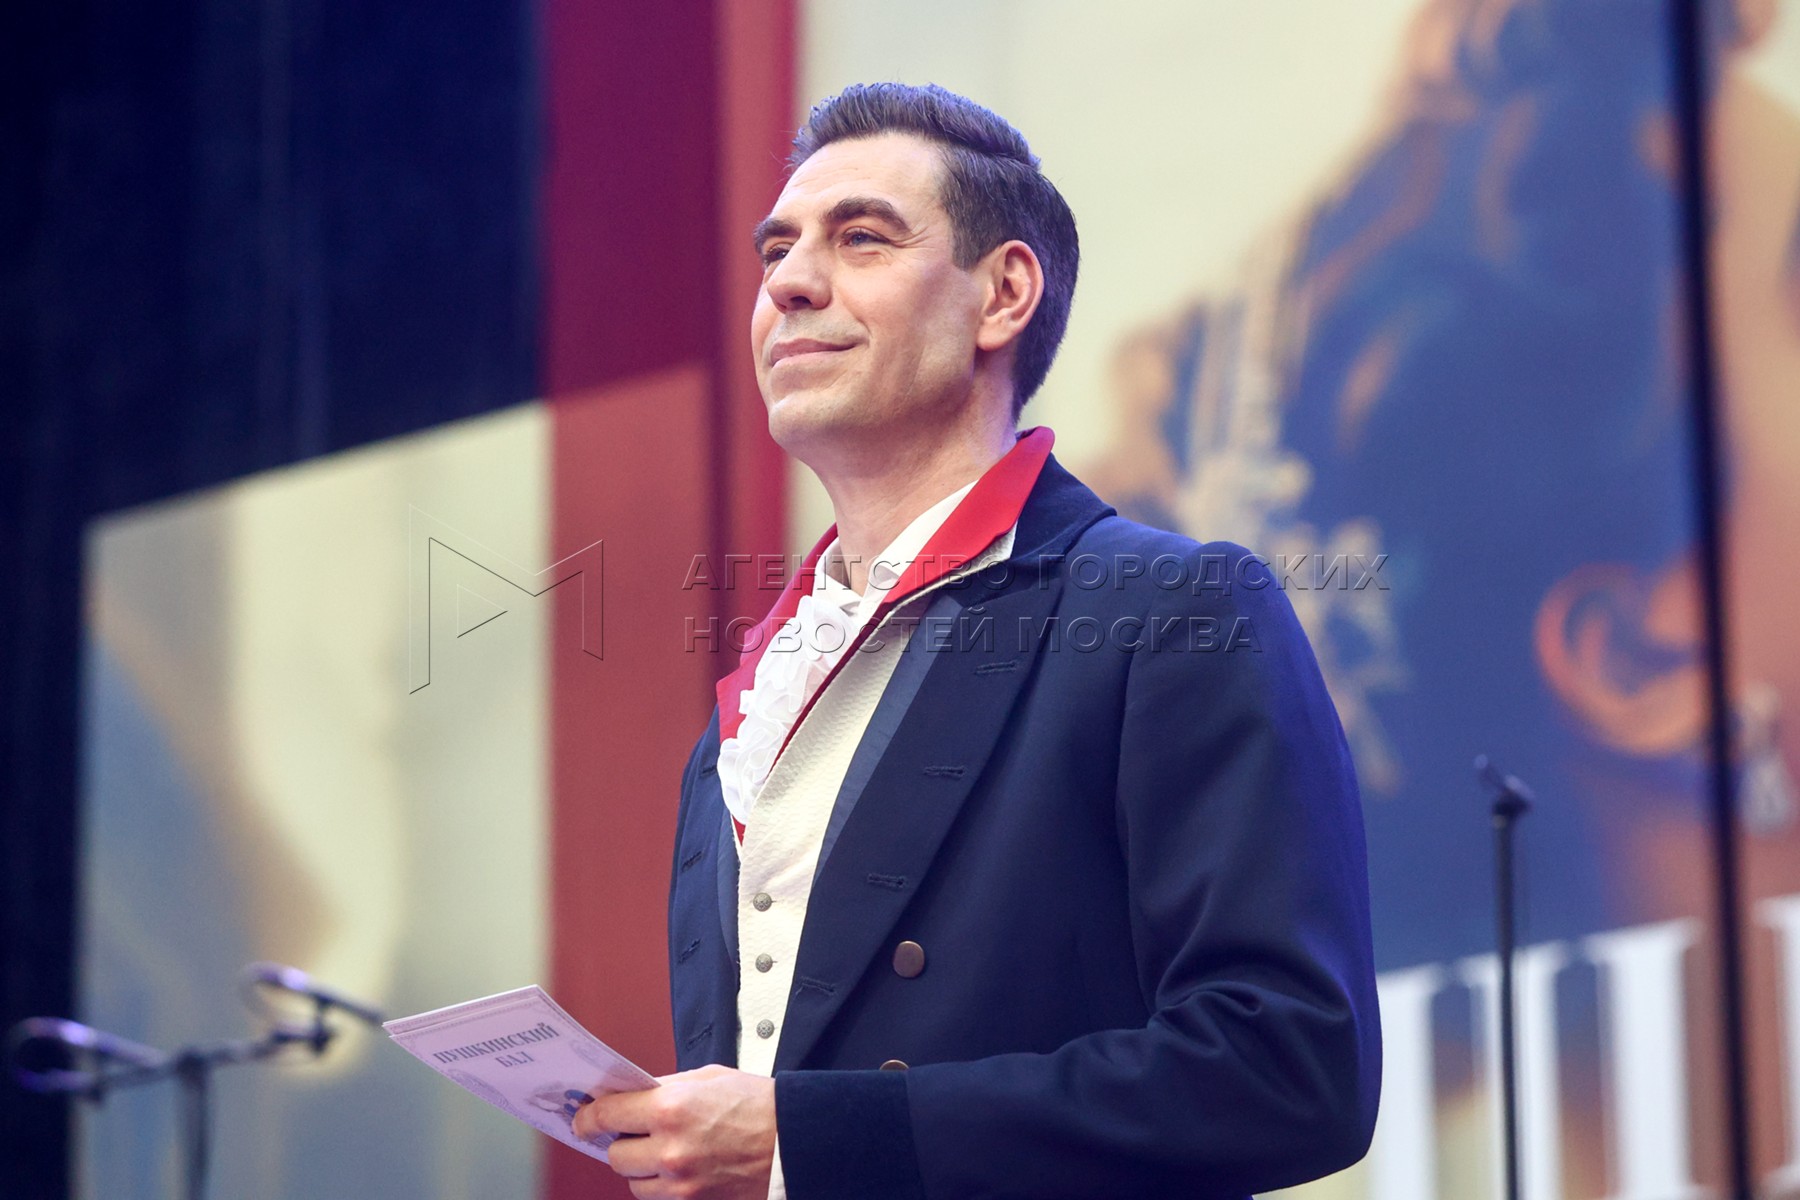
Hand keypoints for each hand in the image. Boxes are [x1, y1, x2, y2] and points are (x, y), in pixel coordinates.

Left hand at [572, 1065, 775, 1199]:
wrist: (796, 1142)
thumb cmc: (758, 1106)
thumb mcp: (707, 1078)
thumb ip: (665, 1088)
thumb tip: (630, 1094)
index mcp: (670, 1109)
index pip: (606, 1114)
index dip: (587, 1116)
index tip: (581, 1117)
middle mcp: (669, 1150)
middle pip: (615, 1155)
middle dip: (620, 1142)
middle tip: (632, 1131)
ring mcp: (680, 1183)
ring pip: (633, 1182)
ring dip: (639, 1167)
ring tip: (662, 1150)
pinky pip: (658, 1198)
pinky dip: (660, 1185)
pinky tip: (678, 1168)